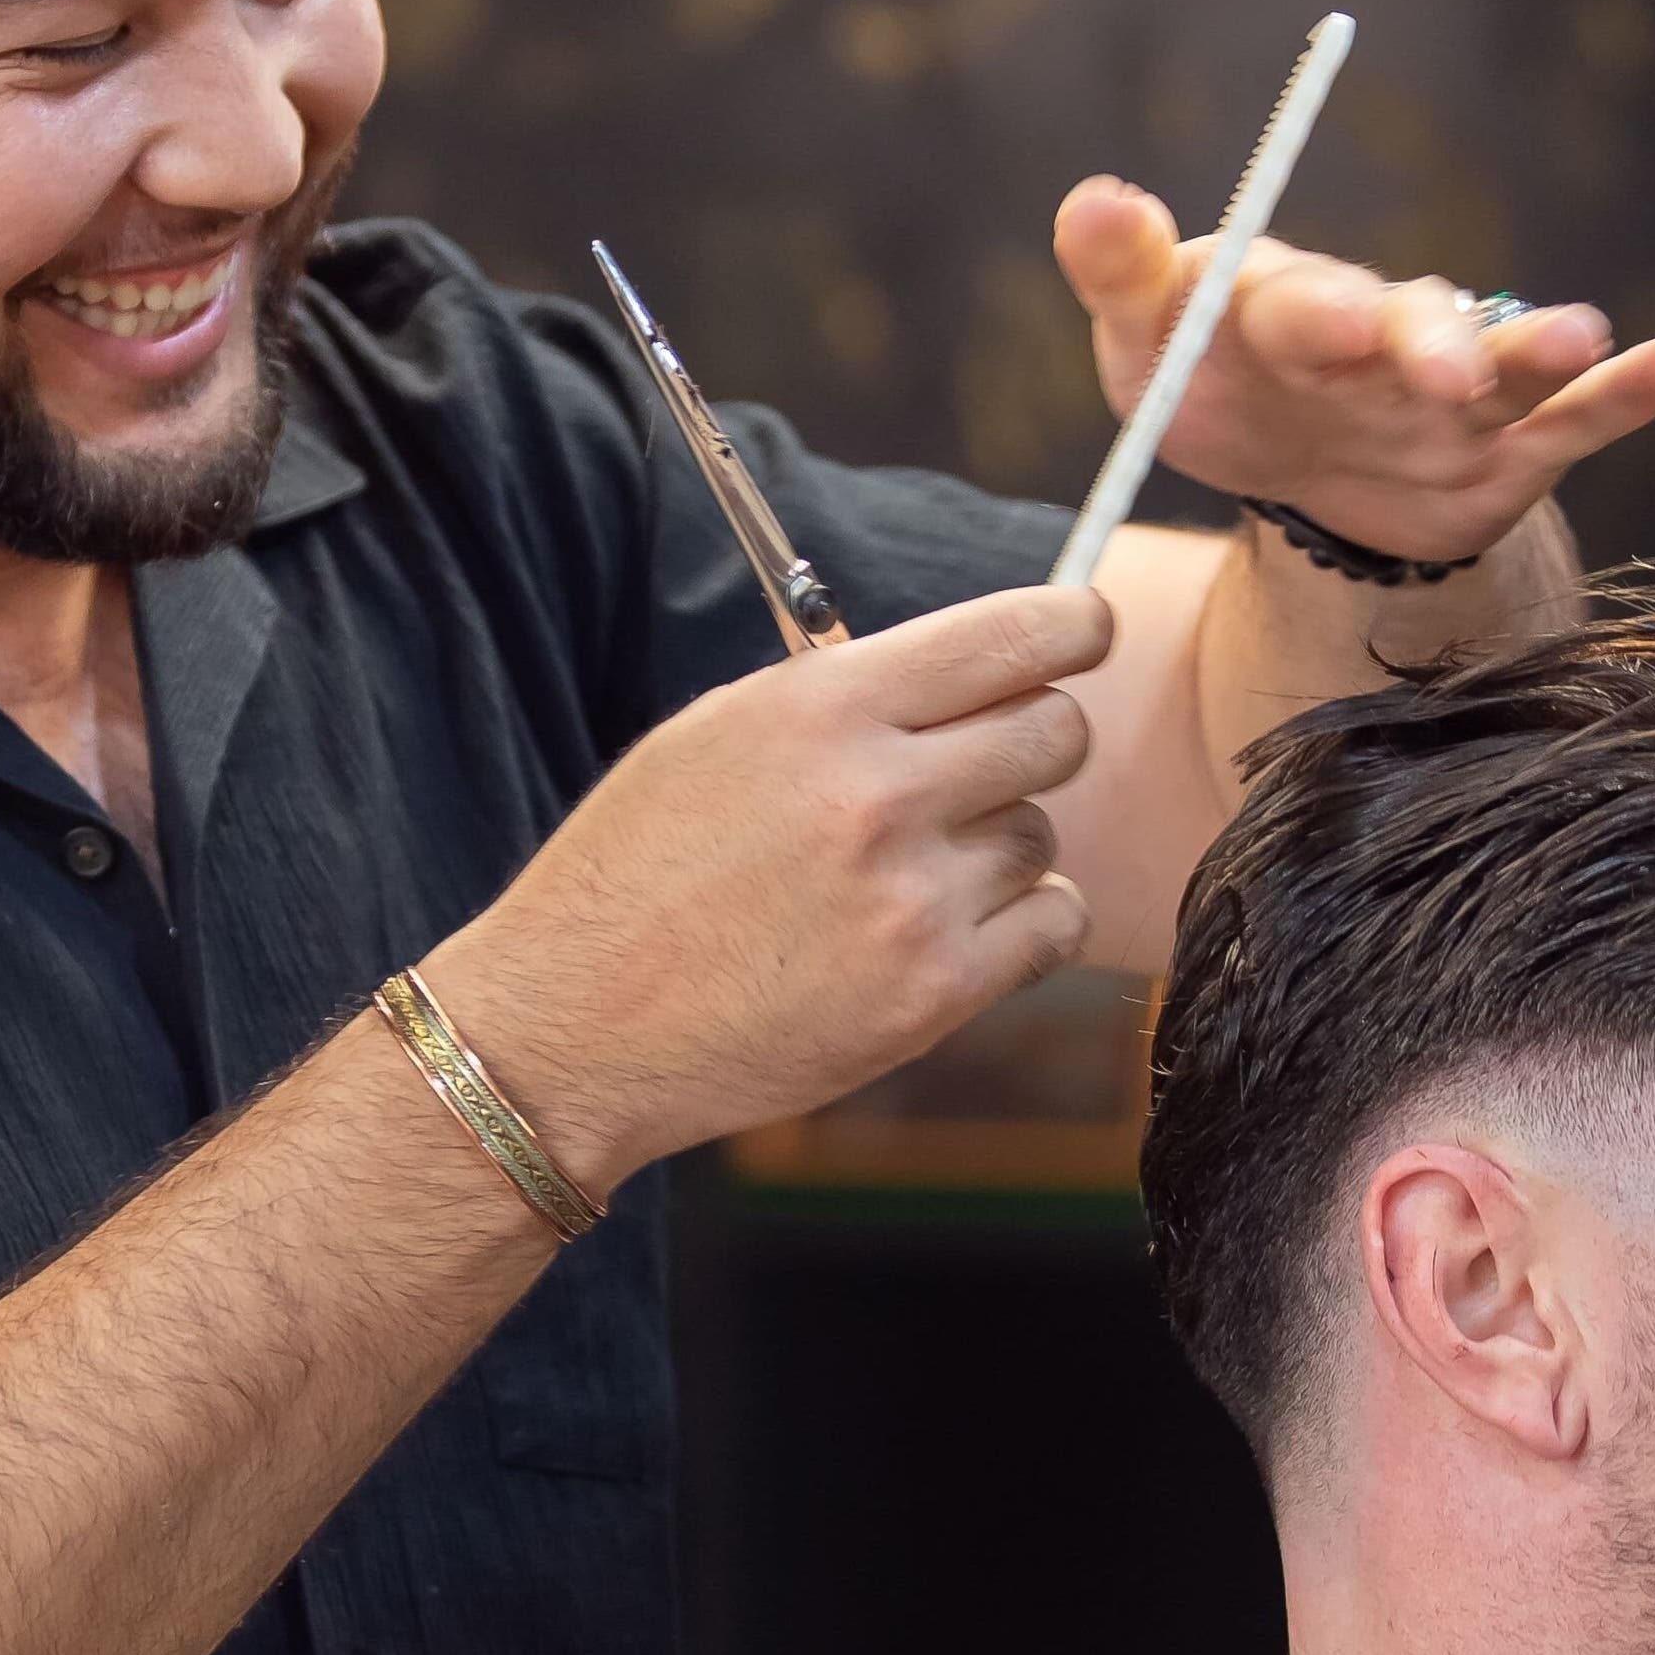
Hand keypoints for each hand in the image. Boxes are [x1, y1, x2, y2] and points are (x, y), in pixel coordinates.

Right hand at [425, 590, 1111, 1184]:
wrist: (572, 1026)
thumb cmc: (635, 876)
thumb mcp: (715, 738)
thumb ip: (845, 697)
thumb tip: (966, 668)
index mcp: (820, 707)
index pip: (1016, 634)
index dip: (1072, 628)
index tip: (1081, 636)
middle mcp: (876, 794)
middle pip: (1057, 731)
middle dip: (1032, 742)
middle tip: (981, 771)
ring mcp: (911, 900)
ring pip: (1043, 836)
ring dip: (998, 850)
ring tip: (902, 878)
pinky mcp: (931, 996)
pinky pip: (1053, 927)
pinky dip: (1022, 928)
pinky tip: (948, 931)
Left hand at [1052, 175, 1654, 561]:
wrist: (1285, 468)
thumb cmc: (1211, 386)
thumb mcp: (1149, 344)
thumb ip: (1125, 275)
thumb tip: (1095, 196)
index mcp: (1290, 308)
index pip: (1297, 303)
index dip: (1311, 314)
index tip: (1320, 325)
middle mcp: (1384, 337)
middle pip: (1410, 330)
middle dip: (1422, 347)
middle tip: (1434, 371)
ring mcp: (1455, 393)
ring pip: (1503, 367)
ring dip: (1537, 352)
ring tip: (1577, 340)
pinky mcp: (1509, 451)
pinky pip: (1579, 421)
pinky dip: (1635, 389)